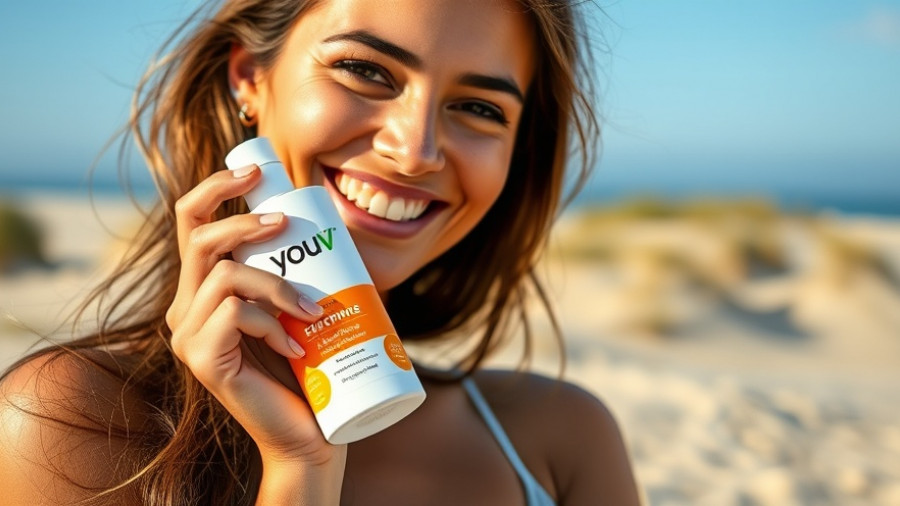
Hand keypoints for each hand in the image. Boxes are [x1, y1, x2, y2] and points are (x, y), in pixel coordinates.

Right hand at [165, 164, 345, 481]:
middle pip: (197, 236)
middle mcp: (185, 308)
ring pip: (225, 274)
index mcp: (204, 290)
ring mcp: (188, 335)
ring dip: (276, 284)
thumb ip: (293, 270)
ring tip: (311, 310)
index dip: (215, 187)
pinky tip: (295, 344)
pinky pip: (234, 313)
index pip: (190, 222)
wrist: (311, 431)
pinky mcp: (201, 359)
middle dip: (243, 218)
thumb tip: (330, 217)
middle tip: (286, 221)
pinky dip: (271, 321)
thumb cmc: (310, 365)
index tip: (255, 169)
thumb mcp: (297, 305)